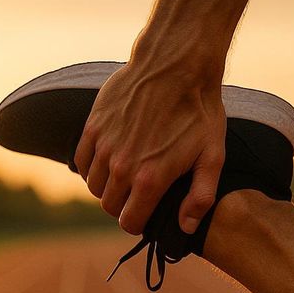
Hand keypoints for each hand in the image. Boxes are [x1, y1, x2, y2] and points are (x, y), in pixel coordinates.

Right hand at [73, 63, 226, 235]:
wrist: (177, 64)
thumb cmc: (199, 110)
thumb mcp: (212, 156)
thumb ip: (200, 197)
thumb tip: (186, 228)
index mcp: (150, 179)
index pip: (129, 222)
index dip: (139, 223)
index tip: (147, 214)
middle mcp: (122, 166)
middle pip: (110, 206)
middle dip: (124, 206)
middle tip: (139, 193)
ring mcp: (105, 145)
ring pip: (94, 186)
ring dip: (108, 186)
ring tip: (127, 175)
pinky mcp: (93, 126)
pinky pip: (81, 161)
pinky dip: (92, 166)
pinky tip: (110, 159)